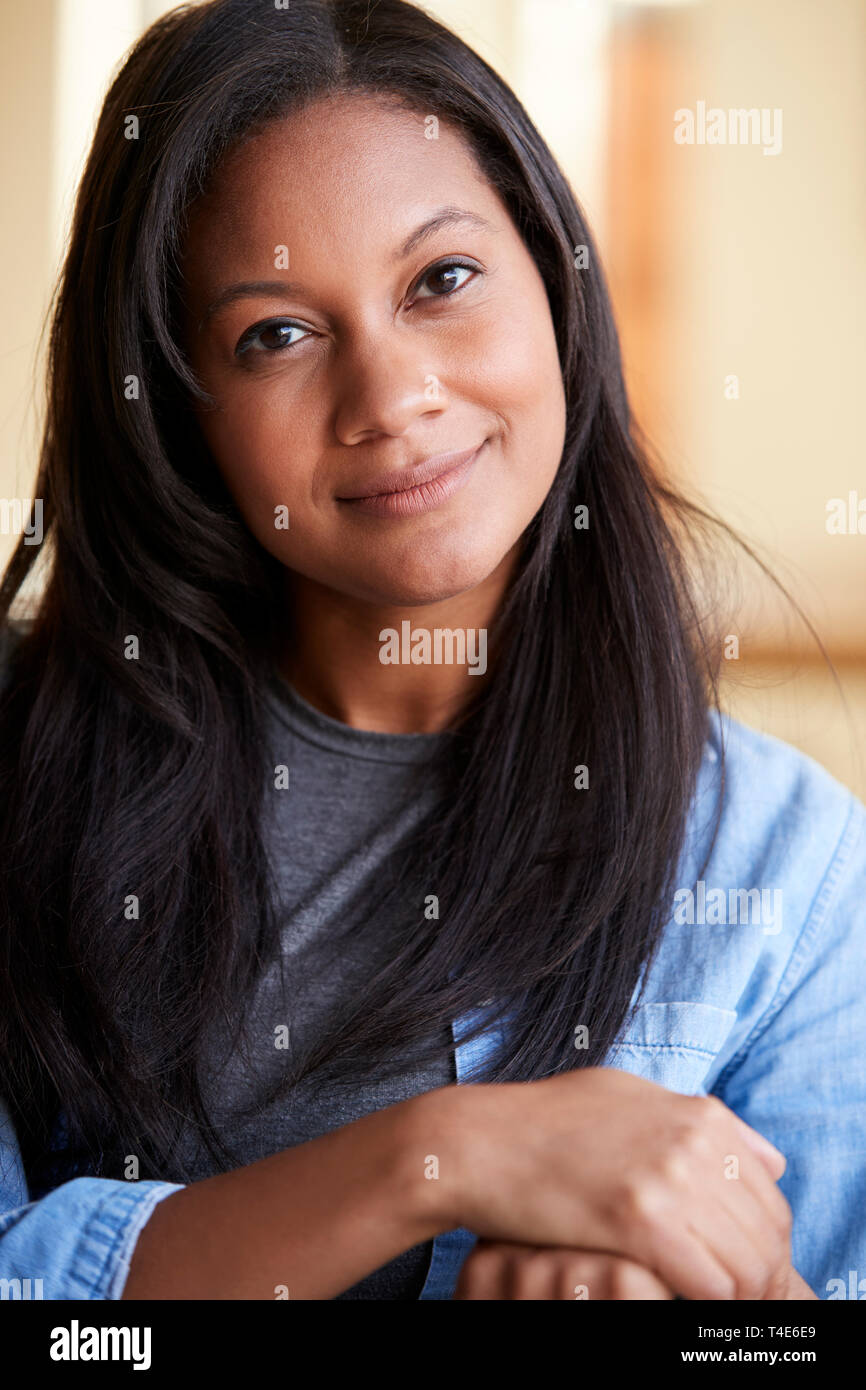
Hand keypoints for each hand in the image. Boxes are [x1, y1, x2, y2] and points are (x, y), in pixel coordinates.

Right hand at [443, 1067, 792, 1300]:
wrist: (479, 1141)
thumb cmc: (547, 1123)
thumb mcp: (629, 1099)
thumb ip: (699, 1124)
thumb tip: (770, 1159)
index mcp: (700, 1113)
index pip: (771, 1197)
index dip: (764, 1245)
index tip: (739, 1274)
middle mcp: (694, 1138)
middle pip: (767, 1234)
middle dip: (758, 1278)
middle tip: (728, 1305)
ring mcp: (670, 1175)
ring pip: (748, 1265)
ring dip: (736, 1298)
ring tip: (703, 1310)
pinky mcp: (640, 1217)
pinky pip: (710, 1284)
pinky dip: (706, 1306)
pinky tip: (678, 1308)